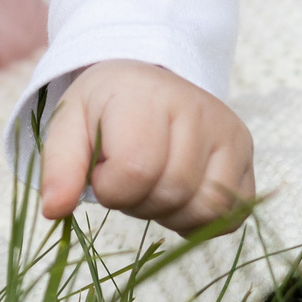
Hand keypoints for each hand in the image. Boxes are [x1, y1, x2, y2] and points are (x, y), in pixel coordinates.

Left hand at [36, 61, 254, 234]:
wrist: (146, 83)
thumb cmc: (104, 108)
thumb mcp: (68, 125)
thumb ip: (58, 166)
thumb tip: (53, 211)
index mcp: (147, 95)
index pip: (135, 171)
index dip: (109, 186)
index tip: (101, 169)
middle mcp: (198, 109)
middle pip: (171, 193)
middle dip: (138, 201)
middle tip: (126, 176)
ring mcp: (230, 132)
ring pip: (206, 209)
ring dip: (169, 213)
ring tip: (152, 183)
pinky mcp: (247, 156)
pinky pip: (230, 215)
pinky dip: (198, 219)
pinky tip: (178, 194)